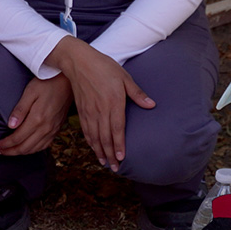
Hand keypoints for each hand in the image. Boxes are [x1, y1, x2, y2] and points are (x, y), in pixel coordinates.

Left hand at [0, 73, 73, 155]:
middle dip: (10, 151)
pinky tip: (26, 148)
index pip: (17, 138)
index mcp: (37, 119)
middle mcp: (46, 128)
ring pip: (34, 149)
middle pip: (25, 147)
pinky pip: (44, 146)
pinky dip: (33, 150)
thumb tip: (10, 125)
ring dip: (20, 152)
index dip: (5, 144)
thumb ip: (20, 110)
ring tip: (9, 151)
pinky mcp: (57, 129)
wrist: (67, 83)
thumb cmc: (47, 83)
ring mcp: (52, 130)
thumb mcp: (30, 92)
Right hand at [47, 37, 154, 169]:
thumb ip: (137, 94)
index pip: (117, 129)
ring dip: (100, 151)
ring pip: (95, 137)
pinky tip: (94, 149)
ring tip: (105, 163)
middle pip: (105, 137)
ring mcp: (89, 112)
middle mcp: (100, 110)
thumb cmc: (104, 67)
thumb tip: (151, 105)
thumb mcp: (124, 77)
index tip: (122, 157)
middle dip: (110, 154)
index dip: (119, 145)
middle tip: (116, 168)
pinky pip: (86, 131)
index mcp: (113, 102)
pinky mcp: (82, 111)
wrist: (78, 61)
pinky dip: (91, 142)